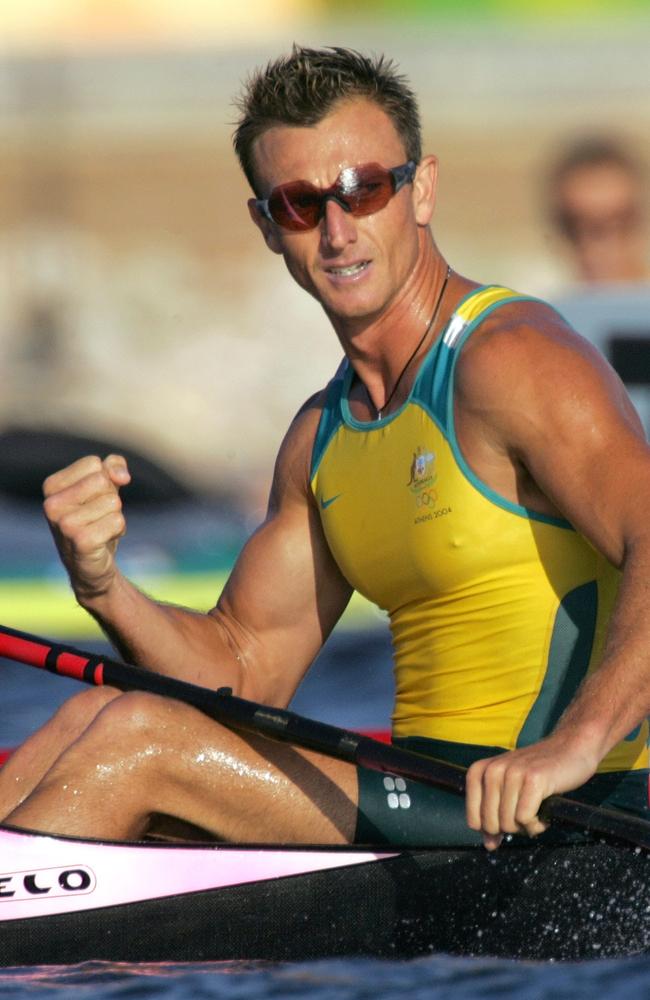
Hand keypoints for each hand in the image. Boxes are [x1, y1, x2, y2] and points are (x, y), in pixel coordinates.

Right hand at [43, 454, 130, 602]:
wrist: (92, 565)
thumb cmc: (96, 520)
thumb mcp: (105, 486)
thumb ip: (113, 466)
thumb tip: (121, 476)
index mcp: (51, 486)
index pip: (94, 464)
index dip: (105, 480)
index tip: (94, 499)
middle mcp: (51, 504)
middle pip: (103, 481)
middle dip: (111, 498)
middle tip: (98, 517)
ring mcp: (63, 524)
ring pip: (113, 502)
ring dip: (115, 516)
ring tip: (100, 529)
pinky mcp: (81, 541)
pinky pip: (118, 521)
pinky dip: (118, 530)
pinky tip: (104, 541)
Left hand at [465, 735, 598, 850]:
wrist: (570, 749)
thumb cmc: (538, 774)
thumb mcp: (509, 791)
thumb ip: (495, 817)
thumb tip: (489, 845)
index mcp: (481, 771)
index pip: (474, 819)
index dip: (491, 829)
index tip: (508, 820)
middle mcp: (493, 770)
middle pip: (492, 824)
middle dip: (511, 828)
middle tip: (526, 814)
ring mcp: (513, 773)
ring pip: (509, 823)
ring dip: (527, 826)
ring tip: (537, 811)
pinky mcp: (534, 779)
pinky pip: (526, 818)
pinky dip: (537, 824)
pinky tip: (544, 813)